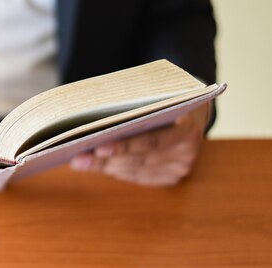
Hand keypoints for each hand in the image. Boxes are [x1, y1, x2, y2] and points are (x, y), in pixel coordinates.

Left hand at [70, 103, 210, 186]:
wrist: (192, 108)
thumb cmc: (166, 97)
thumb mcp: (157, 94)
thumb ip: (134, 104)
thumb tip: (91, 111)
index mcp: (188, 126)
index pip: (152, 141)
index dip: (124, 146)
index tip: (98, 147)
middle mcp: (188, 150)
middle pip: (140, 159)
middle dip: (105, 159)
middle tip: (78, 157)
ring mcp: (181, 166)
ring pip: (136, 170)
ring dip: (107, 166)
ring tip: (81, 161)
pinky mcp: (173, 177)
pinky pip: (140, 177)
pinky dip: (118, 171)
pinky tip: (100, 165)